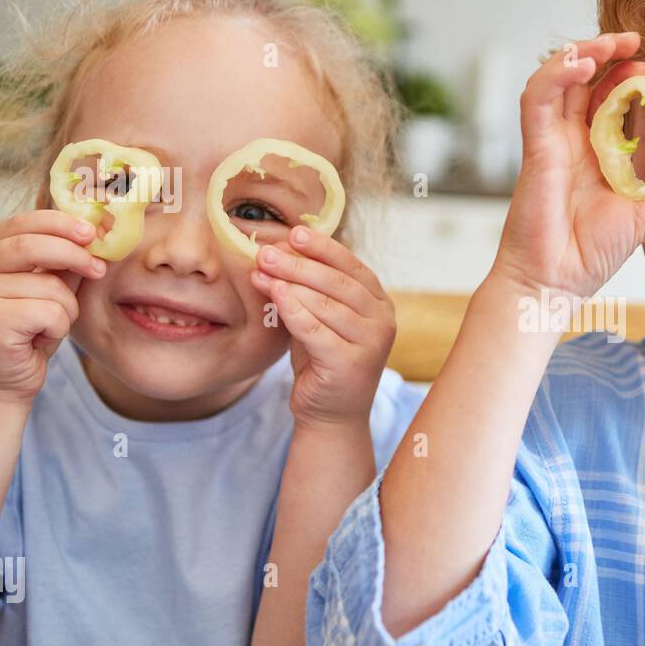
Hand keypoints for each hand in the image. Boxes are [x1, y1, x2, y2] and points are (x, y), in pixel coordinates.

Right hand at [0, 209, 105, 402]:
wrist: (2, 384)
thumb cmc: (29, 336)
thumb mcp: (49, 294)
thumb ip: (63, 266)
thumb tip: (95, 237)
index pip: (21, 223)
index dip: (58, 222)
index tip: (91, 231)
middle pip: (32, 245)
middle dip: (74, 255)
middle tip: (99, 269)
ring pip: (49, 285)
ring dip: (66, 309)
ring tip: (51, 326)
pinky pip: (49, 312)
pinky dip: (58, 328)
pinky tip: (39, 340)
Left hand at [250, 225, 394, 428]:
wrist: (331, 413)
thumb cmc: (322, 359)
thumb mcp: (318, 317)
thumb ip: (306, 288)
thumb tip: (277, 250)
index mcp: (379, 303)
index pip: (352, 266)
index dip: (322, 248)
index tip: (293, 232)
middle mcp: (383, 320)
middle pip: (339, 282)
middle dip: (300, 263)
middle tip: (267, 251)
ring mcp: (371, 343)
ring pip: (327, 304)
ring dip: (290, 283)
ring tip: (261, 270)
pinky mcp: (351, 364)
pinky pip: (316, 330)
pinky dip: (294, 309)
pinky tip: (275, 294)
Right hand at [494, 31, 644, 299]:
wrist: (553, 283)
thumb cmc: (589, 255)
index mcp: (597, 154)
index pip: (610, 101)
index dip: (630, 79)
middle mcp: (572, 142)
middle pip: (585, 81)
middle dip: (608, 54)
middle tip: (637, 42)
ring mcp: (552, 142)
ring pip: (558, 79)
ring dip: (583, 53)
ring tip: (611, 42)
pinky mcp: (535, 147)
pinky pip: (538, 98)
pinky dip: (555, 73)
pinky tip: (582, 62)